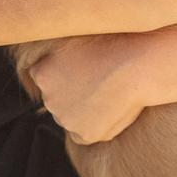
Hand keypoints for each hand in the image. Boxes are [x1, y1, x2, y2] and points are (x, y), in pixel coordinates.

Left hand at [28, 34, 148, 144]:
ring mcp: (64, 119)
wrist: (135, 66)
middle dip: (72, 93)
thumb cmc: (110, 45)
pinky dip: (95, 126)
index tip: (83, 69)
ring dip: (83, 110)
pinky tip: (109, 109)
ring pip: (70, 117)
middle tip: (97, 81)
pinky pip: (84, 134)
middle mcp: (47, 98)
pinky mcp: (82, 135)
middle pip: (57, 99)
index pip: (44, 79)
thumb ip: (56, 56)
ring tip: (107, 93)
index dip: (65, 74)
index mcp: (41, 73)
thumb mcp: (74, 41)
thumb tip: (54, 63)